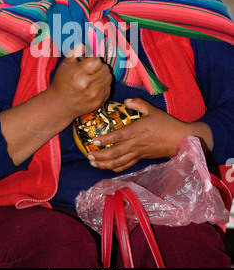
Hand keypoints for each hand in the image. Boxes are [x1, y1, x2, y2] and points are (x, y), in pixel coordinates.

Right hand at [48, 45, 111, 123]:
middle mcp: (87, 85)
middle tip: (92, 69)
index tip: (89, 61)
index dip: (94, 59)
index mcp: (78, 74)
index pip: (97, 61)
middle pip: (105, 69)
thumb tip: (85, 45)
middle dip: (100, 66)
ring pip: (109, 78)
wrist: (59, 105)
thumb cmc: (62, 82)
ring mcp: (94, 95)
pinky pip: (108, 88)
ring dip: (103, 75)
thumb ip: (75, 52)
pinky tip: (95, 86)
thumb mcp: (65, 65)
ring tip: (94, 76)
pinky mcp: (99, 102)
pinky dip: (104, 85)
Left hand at [87, 97, 212, 172]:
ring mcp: (138, 153)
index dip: (105, 140)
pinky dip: (115, 168)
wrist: (181, 140)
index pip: (118, 136)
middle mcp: (136, 144)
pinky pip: (126, 166)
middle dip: (100, 156)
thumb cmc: (167, 124)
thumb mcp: (153, 110)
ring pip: (119, 162)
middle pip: (115, 153)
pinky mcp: (141, 159)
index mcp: (137, 130)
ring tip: (93, 162)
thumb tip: (126, 101)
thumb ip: (138, 103)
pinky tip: (107, 167)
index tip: (94, 140)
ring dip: (105, 164)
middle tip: (88, 155)